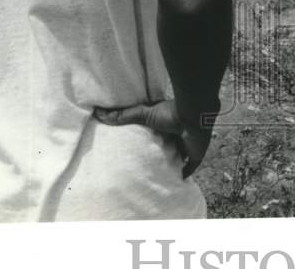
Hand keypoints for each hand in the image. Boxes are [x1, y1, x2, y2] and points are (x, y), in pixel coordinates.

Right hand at [94, 100, 212, 177]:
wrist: (193, 117)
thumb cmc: (170, 113)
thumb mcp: (144, 113)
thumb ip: (124, 115)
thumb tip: (99, 113)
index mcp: (167, 125)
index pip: (159, 134)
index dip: (152, 140)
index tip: (141, 147)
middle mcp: (178, 135)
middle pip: (168, 146)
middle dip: (161, 153)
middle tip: (147, 164)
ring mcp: (187, 145)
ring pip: (179, 157)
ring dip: (172, 164)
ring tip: (159, 174)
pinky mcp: (195, 155)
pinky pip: (191, 167)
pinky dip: (185, 173)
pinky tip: (177, 180)